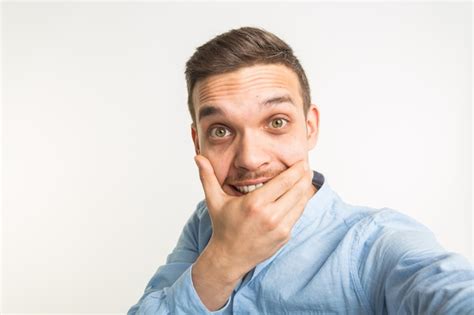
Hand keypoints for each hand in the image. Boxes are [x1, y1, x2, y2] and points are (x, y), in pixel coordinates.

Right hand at [194, 155, 313, 281]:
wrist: (229, 257)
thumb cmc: (223, 226)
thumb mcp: (214, 201)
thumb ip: (207, 177)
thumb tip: (198, 158)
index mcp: (255, 204)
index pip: (285, 181)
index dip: (297, 169)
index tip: (301, 160)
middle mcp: (270, 216)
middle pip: (298, 190)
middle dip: (305, 176)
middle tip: (306, 166)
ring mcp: (280, 228)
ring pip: (301, 202)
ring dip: (305, 188)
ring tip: (305, 177)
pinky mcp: (285, 236)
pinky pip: (298, 215)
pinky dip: (300, 203)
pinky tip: (299, 194)